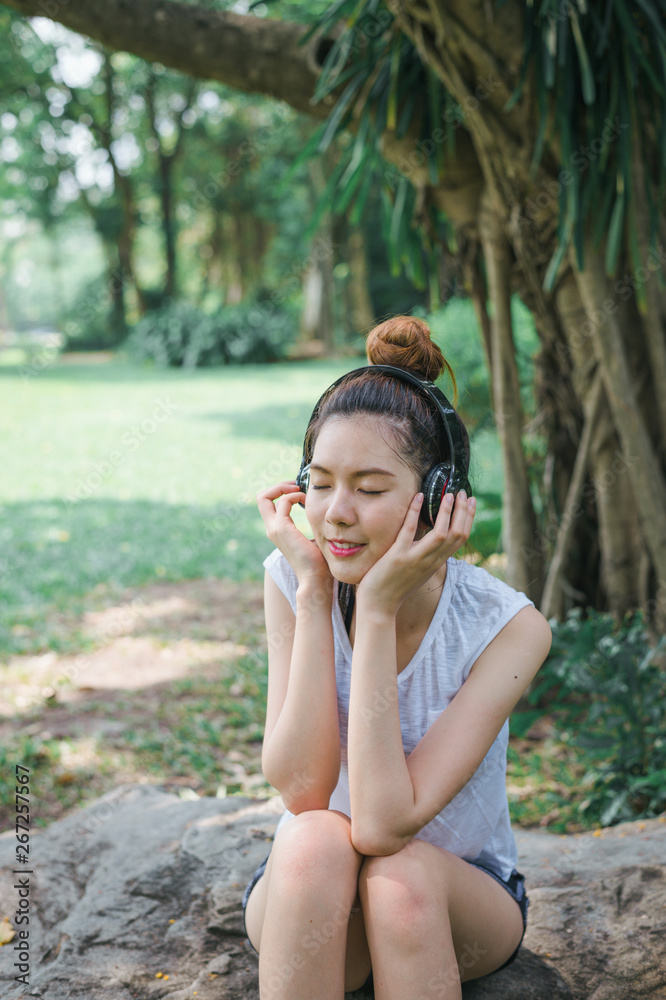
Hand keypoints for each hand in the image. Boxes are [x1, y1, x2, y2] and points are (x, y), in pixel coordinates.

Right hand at [257, 480, 333, 587]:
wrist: (315, 577)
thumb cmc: (319, 561)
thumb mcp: (313, 537)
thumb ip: (312, 524)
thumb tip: (323, 513)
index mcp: (277, 530)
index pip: (268, 503)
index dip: (281, 492)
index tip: (299, 491)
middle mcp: (271, 528)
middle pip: (261, 498)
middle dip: (278, 486)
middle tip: (296, 485)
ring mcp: (274, 528)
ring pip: (265, 497)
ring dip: (285, 488)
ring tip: (301, 491)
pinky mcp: (281, 528)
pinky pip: (283, 502)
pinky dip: (294, 496)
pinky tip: (306, 501)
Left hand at [356, 490, 475, 616]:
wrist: (379, 606)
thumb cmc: (395, 586)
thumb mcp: (418, 570)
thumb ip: (427, 553)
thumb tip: (433, 533)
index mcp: (436, 563)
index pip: (461, 539)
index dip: (468, 518)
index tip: (471, 501)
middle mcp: (430, 561)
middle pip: (457, 534)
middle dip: (463, 512)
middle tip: (463, 493)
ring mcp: (415, 559)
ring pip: (441, 534)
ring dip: (447, 512)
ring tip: (448, 494)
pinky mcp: (398, 557)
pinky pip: (409, 531)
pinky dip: (414, 512)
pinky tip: (418, 497)